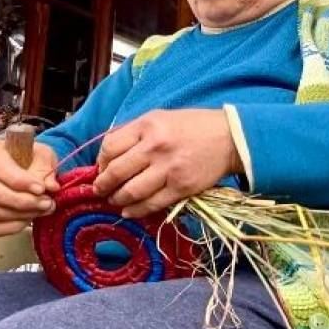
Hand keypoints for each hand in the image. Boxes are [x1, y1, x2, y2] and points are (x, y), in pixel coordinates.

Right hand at [0, 140, 59, 236]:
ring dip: (21, 215)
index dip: (20, 181)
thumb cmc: (29, 158)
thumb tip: (51, 187)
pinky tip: (27, 220)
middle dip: (23, 202)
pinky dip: (11, 227)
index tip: (42, 189)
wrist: (21, 168)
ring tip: (42, 210)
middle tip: (46, 203)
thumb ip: (46, 167)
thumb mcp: (41, 154)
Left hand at [93, 109, 241, 218]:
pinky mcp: (181, 188)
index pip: (110, 147)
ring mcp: (169, 169)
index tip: (102, 168)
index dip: (101, 162)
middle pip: (117, 172)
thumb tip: (107, 156)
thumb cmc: (191, 126)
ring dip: (117, 200)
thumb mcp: (159, 118)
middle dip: (103, 185)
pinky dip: (136, 211)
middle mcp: (155, 147)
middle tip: (100, 190)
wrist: (228, 138)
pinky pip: (151, 204)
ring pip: (131, 192)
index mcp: (147, 126)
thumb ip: (134, 133)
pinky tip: (129, 211)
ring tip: (115, 200)